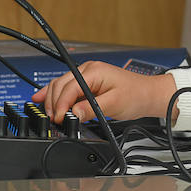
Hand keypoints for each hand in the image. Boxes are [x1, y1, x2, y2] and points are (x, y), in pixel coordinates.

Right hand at [30, 61, 177, 122]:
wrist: (148, 94)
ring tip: (49, 115)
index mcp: (94, 71)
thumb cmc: (136, 95)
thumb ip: (91, 109)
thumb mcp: (114, 104)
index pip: (70, 87)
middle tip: (54, 120)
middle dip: (53, 103)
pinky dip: (54, 95)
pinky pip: (65, 88)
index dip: (61, 104)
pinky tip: (42, 99)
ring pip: (60, 85)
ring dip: (52, 100)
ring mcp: (86, 75)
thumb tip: (73, 115)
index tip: (59, 118)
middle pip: (60, 85)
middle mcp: (87, 70)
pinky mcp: (86, 83)